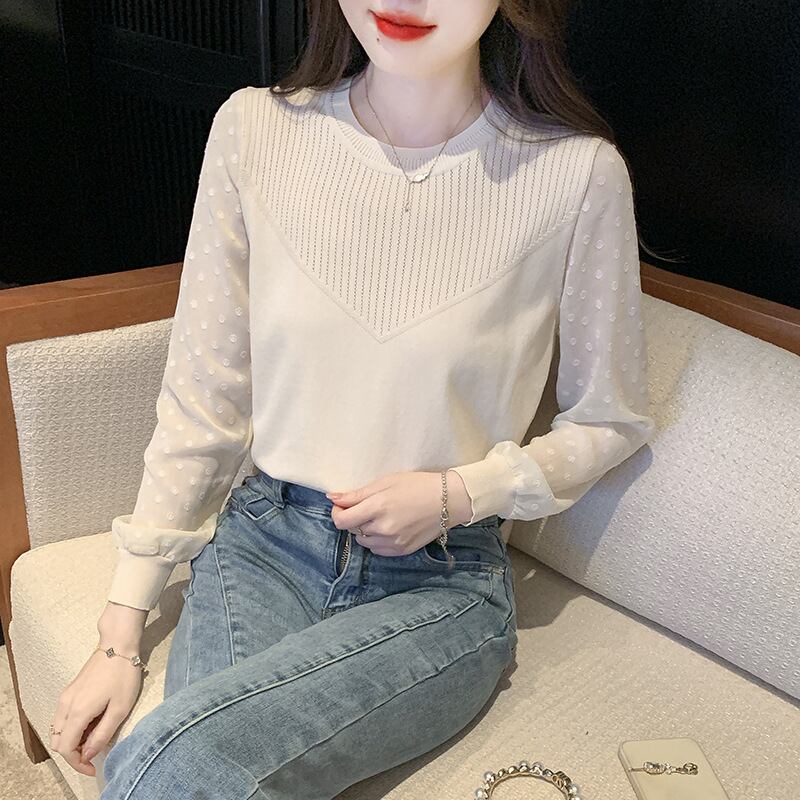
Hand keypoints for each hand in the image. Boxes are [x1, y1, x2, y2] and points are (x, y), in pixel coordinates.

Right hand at [49, 642, 143, 776]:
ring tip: (94, 738)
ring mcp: (65, 697)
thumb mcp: (119, 708)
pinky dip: (72, 728)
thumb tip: (88, 754)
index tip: (93, 768)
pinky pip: (62, 718)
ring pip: (58, 730)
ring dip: (72, 741)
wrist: (118, 645)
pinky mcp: (69, 691)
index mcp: (77, 712)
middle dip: (73, 754)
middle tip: (95, 753)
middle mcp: (65, 706)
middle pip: (58, 742)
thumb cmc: (123, 675)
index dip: (77, 764)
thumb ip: (102, 734)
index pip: (66, 749)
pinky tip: (91, 723)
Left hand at [325, 469, 472, 556]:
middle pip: (352, 530)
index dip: (337, 513)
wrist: (448, 500)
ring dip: (365, 530)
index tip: (342, 505)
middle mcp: (383, 528)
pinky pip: (377, 550)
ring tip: (381, 516)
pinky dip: (377, 540)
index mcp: (378, 507)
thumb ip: (357, 494)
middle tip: (369, 506)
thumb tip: (331, 497)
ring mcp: (393, 542)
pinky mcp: (401, 551)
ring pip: (364, 541)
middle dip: (354, 518)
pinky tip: (389, 527)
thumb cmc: (417, 485)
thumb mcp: (386, 482)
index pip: (342, 521)